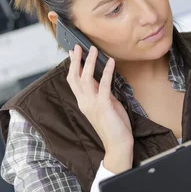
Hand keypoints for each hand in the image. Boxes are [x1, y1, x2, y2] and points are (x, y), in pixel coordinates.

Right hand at [67, 44, 132, 173]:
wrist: (118, 145)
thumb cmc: (114, 126)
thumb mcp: (107, 106)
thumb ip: (103, 94)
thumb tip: (102, 80)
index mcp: (84, 103)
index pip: (74, 82)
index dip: (73, 67)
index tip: (73, 53)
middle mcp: (84, 102)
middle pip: (75, 78)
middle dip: (76, 61)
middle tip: (78, 46)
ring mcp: (92, 104)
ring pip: (86, 79)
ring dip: (90, 62)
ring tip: (94, 50)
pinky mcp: (104, 106)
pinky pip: (104, 85)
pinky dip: (107, 72)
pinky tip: (111, 62)